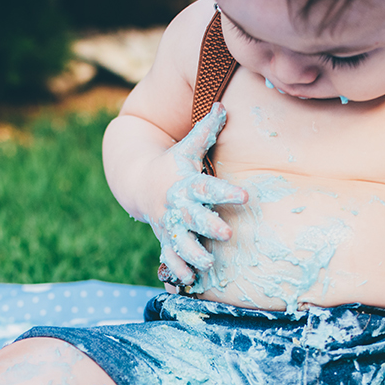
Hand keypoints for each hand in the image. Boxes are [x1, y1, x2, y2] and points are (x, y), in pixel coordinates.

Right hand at [150, 103, 247, 285]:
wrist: (138, 183)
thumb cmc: (172, 164)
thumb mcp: (187, 147)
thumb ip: (206, 130)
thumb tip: (223, 104)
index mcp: (186, 184)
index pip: (208, 187)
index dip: (226, 192)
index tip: (245, 196)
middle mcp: (177, 206)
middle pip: (193, 218)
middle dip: (209, 226)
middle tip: (228, 235)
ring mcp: (169, 225)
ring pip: (180, 242)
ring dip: (193, 253)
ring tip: (208, 262)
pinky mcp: (165, 238)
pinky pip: (169, 257)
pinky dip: (177, 269)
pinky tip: (188, 281)